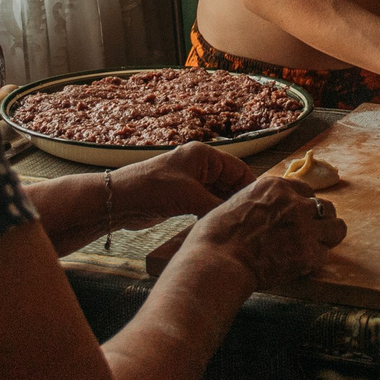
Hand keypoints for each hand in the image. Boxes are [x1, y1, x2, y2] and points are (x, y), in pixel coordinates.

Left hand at [105, 142, 252, 226]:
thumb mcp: (190, 196)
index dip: (250, 186)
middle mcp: (198, 165)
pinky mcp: (182, 196)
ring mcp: (190, 181)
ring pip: (218, 194)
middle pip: (230, 181)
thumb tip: (241, 216)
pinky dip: (213, 212)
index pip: (238, 168)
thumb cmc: (152, 189)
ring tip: (239, 224)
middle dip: (238, 198)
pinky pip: (206, 203)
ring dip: (225, 207)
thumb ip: (218, 205)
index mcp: (203, 155)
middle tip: (251, 219)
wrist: (119, 200)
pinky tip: (220, 224)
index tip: (260, 206)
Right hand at [175, 175, 345, 292]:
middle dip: (319, 221)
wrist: (217, 261)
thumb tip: (260, 211)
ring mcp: (304, 227)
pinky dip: (314, 262)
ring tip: (312, 249)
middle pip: (326, 207)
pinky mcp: (308, 254)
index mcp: (275, 186)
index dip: (303, 206)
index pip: (306, 190)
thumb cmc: (214, 236)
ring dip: (326, 239)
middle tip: (308, 235)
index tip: (298, 218)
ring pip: (337, 228)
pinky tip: (299, 267)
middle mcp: (295, 202)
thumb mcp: (235, 203)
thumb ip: (258, 203)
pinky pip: (325, 256)